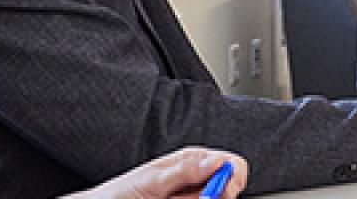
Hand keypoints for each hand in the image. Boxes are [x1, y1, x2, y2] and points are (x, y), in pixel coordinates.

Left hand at [64, 148, 247, 198]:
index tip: (226, 188)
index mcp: (193, 162)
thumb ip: (185, 170)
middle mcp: (197, 180)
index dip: (235, 175)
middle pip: (229, 187)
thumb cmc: (121, 193)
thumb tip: (216, 161)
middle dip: (222, 194)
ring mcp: (192, 198)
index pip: (230, 163)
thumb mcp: (153, 180)